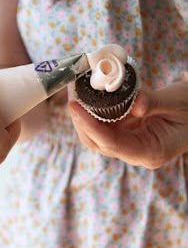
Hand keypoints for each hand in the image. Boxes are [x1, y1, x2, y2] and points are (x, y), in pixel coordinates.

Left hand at [68, 78, 187, 168]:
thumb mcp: (178, 102)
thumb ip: (155, 103)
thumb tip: (133, 103)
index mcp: (150, 151)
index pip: (113, 144)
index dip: (90, 126)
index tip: (74, 107)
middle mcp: (136, 152)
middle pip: (99, 143)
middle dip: (81, 122)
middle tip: (71, 96)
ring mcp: (130, 143)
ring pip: (98, 136)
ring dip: (84, 118)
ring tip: (75, 95)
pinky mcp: (127, 133)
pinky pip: (104, 126)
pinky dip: (93, 113)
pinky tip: (87, 98)